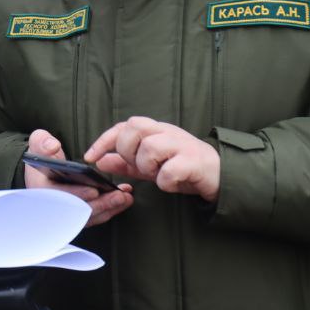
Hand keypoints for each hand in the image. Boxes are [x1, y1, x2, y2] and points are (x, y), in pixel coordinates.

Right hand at [24, 128, 132, 226]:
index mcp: (42, 190)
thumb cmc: (42, 156)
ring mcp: (67, 214)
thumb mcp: (38, 144)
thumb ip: (42, 142)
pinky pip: (96, 217)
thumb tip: (53, 146)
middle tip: (119, 195)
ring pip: (90, 217)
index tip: (94, 190)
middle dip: (100, 204)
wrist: (45, 170)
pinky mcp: (79, 216)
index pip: (59, 197)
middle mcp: (54, 207)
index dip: (77, 194)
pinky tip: (124, 200)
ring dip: (109, 208)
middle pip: (78, 212)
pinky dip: (111, 210)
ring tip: (126, 197)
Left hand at [84, 117, 220, 202]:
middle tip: (138, 167)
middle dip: (128, 150)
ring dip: (147, 166)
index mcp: (155, 130)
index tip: (90, 157)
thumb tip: (101, 160)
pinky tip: (172, 183)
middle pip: (135, 127)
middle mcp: (167, 132)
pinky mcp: (194, 162)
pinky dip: (165, 181)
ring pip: (150, 147)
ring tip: (158, 175)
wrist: (219, 175)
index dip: (104, 140)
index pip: (124, 125)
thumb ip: (126, 162)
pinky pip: (169, 170)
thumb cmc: (183, 167)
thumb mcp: (150, 165)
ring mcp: (182, 144)